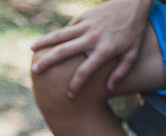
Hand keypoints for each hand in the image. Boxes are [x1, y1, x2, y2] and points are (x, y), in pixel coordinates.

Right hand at [31, 0, 152, 95]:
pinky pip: (68, 27)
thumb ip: (121, 71)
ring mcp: (87, 25)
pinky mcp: (84, 16)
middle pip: (65, 52)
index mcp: (104, 50)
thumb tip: (109, 88)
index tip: (69, 96)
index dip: (75, 86)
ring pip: (60, 35)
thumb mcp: (132, 53)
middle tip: (35, 71)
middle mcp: (92, 37)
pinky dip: (58, 35)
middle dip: (48, 62)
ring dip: (44, 42)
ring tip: (31, 50)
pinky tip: (47, 41)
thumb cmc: (134, 31)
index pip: (85, 72)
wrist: (133, 3)